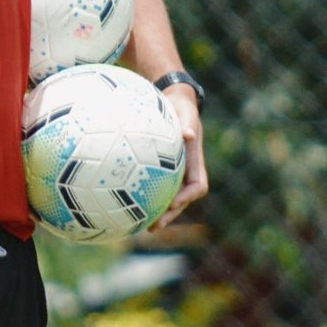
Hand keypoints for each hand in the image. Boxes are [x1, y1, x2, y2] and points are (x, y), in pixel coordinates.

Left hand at [150, 85, 207, 231]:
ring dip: (160, 212)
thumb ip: (187, 122)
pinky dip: (147, 196)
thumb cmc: (181, 106)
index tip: (174, 204)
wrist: (176, 101)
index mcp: (195, 159)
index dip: (187, 197)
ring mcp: (175, 170)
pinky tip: (129, 202)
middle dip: (171, 214)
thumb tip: (187, 134)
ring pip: (170, 196)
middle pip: (183, 199)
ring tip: (142, 225)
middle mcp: (186, 169)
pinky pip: (157, 185)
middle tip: (155, 226)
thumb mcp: (185, 111)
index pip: (197, 185)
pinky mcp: (163, 168)